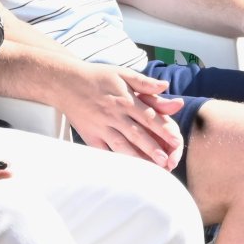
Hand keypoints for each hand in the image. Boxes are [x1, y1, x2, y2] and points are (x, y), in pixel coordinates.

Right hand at [58, 63, 183, 169]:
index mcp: (126, 100)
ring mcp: (102, 127)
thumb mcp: (122, 73)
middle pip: (137, 134)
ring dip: (136, 157)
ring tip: (150, 169)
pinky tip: (124, 170)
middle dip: (153, 148)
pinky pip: (103, 151)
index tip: (176, 140)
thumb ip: (144, 82)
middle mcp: (115, 115)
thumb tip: (165, 86)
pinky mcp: (90, 136)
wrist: (67, 82)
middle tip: (167, 161)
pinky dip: (113, 160)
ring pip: (122, 145)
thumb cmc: (97, 77)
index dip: (163, 129)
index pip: (149, 117)